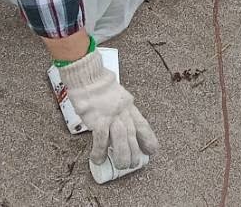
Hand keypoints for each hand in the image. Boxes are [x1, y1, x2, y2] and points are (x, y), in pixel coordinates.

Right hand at [60, 50, 158, 171]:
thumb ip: (121, 110)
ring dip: (122, 154)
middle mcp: (122, 111)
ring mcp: (110, 114)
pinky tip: (98, 158)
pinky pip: (101, 138)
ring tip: (122, 166)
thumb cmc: (99, 85)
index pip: (142, 124)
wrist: (88, 75)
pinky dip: (100, 150)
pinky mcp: (97, 117)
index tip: (153, 151)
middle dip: (135, 152)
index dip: (148, 139)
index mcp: (128, 105)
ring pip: (122, 138)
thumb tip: (120, 126)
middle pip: (132, 134)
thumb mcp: (117, 96)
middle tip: (133, 164)